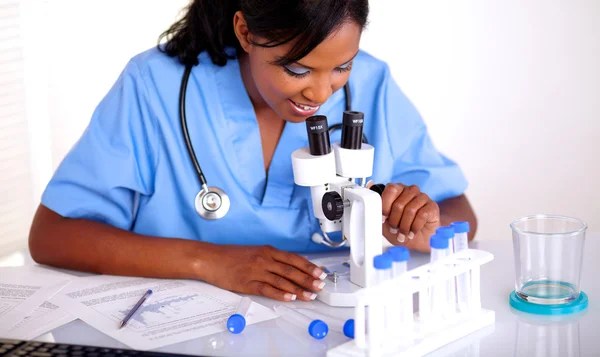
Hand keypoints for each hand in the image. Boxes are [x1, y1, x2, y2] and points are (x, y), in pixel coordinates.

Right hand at [204, 244, 326, 301]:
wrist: (211, 259)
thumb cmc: (231, 256)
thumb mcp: (255, 251)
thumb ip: (272, 258)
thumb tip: (291, 266)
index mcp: (267, 250)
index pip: (294, 258)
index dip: (309, 266)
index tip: (320, 273)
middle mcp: (264, 259)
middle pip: (291, 270)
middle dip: (308, 279)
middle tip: (320, 285)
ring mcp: (256, 272)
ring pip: (282, 281)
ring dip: (298, 289)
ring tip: (309, 296)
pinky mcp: (247, 284)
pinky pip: (267, 289)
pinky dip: (280, 294)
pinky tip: (289, 298)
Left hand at [375, 183, 440, 249]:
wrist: (417, 241)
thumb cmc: (400, 230)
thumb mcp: (384, 222)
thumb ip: (376, 206)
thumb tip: (369, 184)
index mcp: (397, 190)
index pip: (390, 189)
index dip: (385, 206)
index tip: (383, 219)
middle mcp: (410, 191)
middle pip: (399, 203)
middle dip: (394, 221)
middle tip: (394, 229)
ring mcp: (422, 197)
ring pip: (410, 210)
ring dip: (404, 226)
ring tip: (403, 233)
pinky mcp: (432, 206)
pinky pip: (422, 215)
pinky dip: (415, 227)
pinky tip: (412, 232)